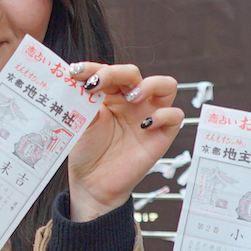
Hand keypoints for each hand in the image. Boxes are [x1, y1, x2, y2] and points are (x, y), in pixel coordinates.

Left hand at [64, 63, 184, 220]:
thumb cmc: (87, 151)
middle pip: (134, 73)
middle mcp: (132, 101)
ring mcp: (149, 115)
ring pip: (166, 85)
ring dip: (149, 85)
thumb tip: (76, 78)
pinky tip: (144, 125)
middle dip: (115, 72)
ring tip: (130, 98)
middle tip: (98, 84)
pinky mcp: (162, 134)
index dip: (93, 68)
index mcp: (111, 94)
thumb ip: (82, 101)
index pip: (108, 71)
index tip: (75, 72)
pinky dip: (164, 115)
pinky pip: (175, 116)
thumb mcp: (80, 123)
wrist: (93, 183)